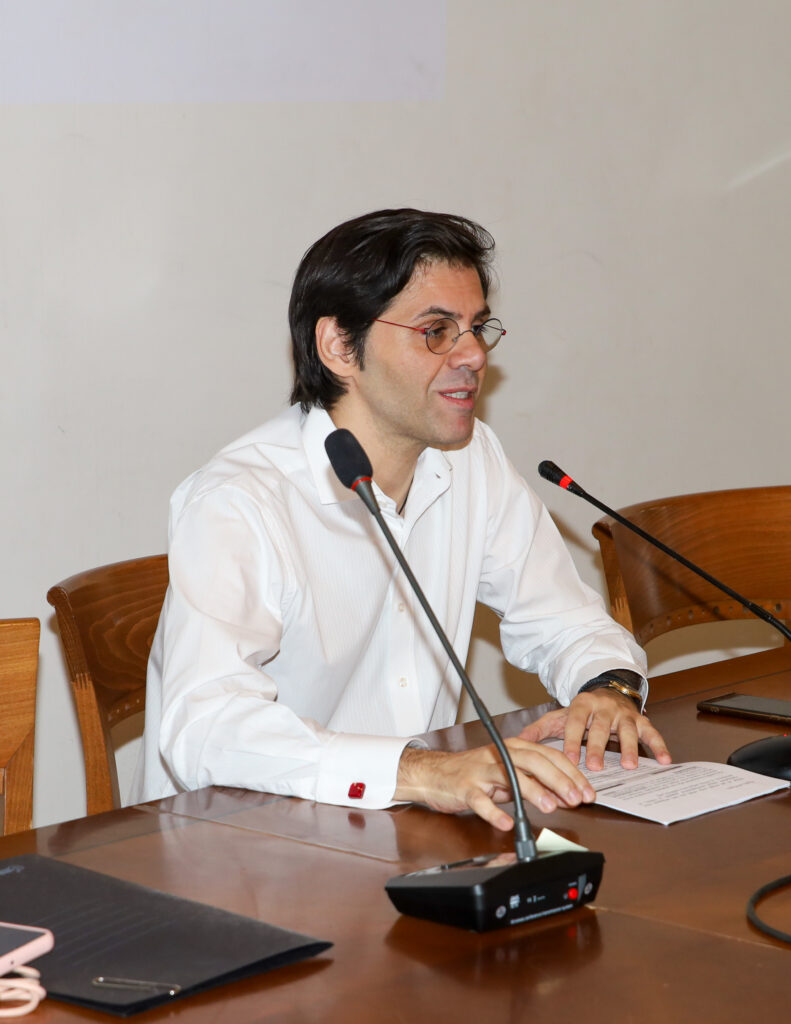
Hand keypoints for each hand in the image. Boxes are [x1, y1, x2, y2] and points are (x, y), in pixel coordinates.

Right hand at [395, 739, 595, 832]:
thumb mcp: (508, 772)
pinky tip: (507, 821)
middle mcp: (499, 754)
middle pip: (534, 761)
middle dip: (559, 780)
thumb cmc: (476, 772)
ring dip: (533, 791)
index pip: (549, 755)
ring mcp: (481, 770)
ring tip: (550, 807)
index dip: (571, 773)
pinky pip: (480, 800)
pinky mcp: (464, 787)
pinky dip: (494, 812)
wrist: (436, 773)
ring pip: (510, 775)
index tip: (587, 791)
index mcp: (514, 747)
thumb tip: (565, 794)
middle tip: (576, 799)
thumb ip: (535, 780)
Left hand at [519, 690, 671, 770]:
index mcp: (581, 705)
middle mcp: (604, 707)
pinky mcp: (640, 719)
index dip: (572, 740)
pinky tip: (665, 760)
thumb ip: (539, 730)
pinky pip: (651, 732)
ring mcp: (624, 713)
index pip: (575, 722)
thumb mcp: (559, 716)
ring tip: (630, 766)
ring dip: (629, 748)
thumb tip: (516, 742)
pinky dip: (659, 745)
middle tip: (596, 767)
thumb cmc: (581, 711)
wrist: (606, 690)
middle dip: (598, 747)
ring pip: (626, 729)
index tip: (569, 759)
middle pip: (600, 727)